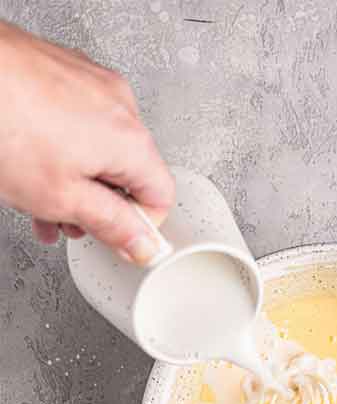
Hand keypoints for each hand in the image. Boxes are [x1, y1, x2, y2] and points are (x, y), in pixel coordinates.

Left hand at [0, 21, 173, 263]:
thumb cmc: (2, 125)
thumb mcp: (59, 198)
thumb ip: (112, 226)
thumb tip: (145, 243)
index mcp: (131, 140)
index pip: (161, 197)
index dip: (137, 225)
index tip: (113, 236)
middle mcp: (120, 105)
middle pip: (129, 170)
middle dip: (99, 200)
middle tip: (66, 217)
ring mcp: (91, 81)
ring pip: (98, 144)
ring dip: (75, 175)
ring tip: (38, 192)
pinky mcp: (62, 68)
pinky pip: (76, 117)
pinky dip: (58, 142)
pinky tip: (27, 156)